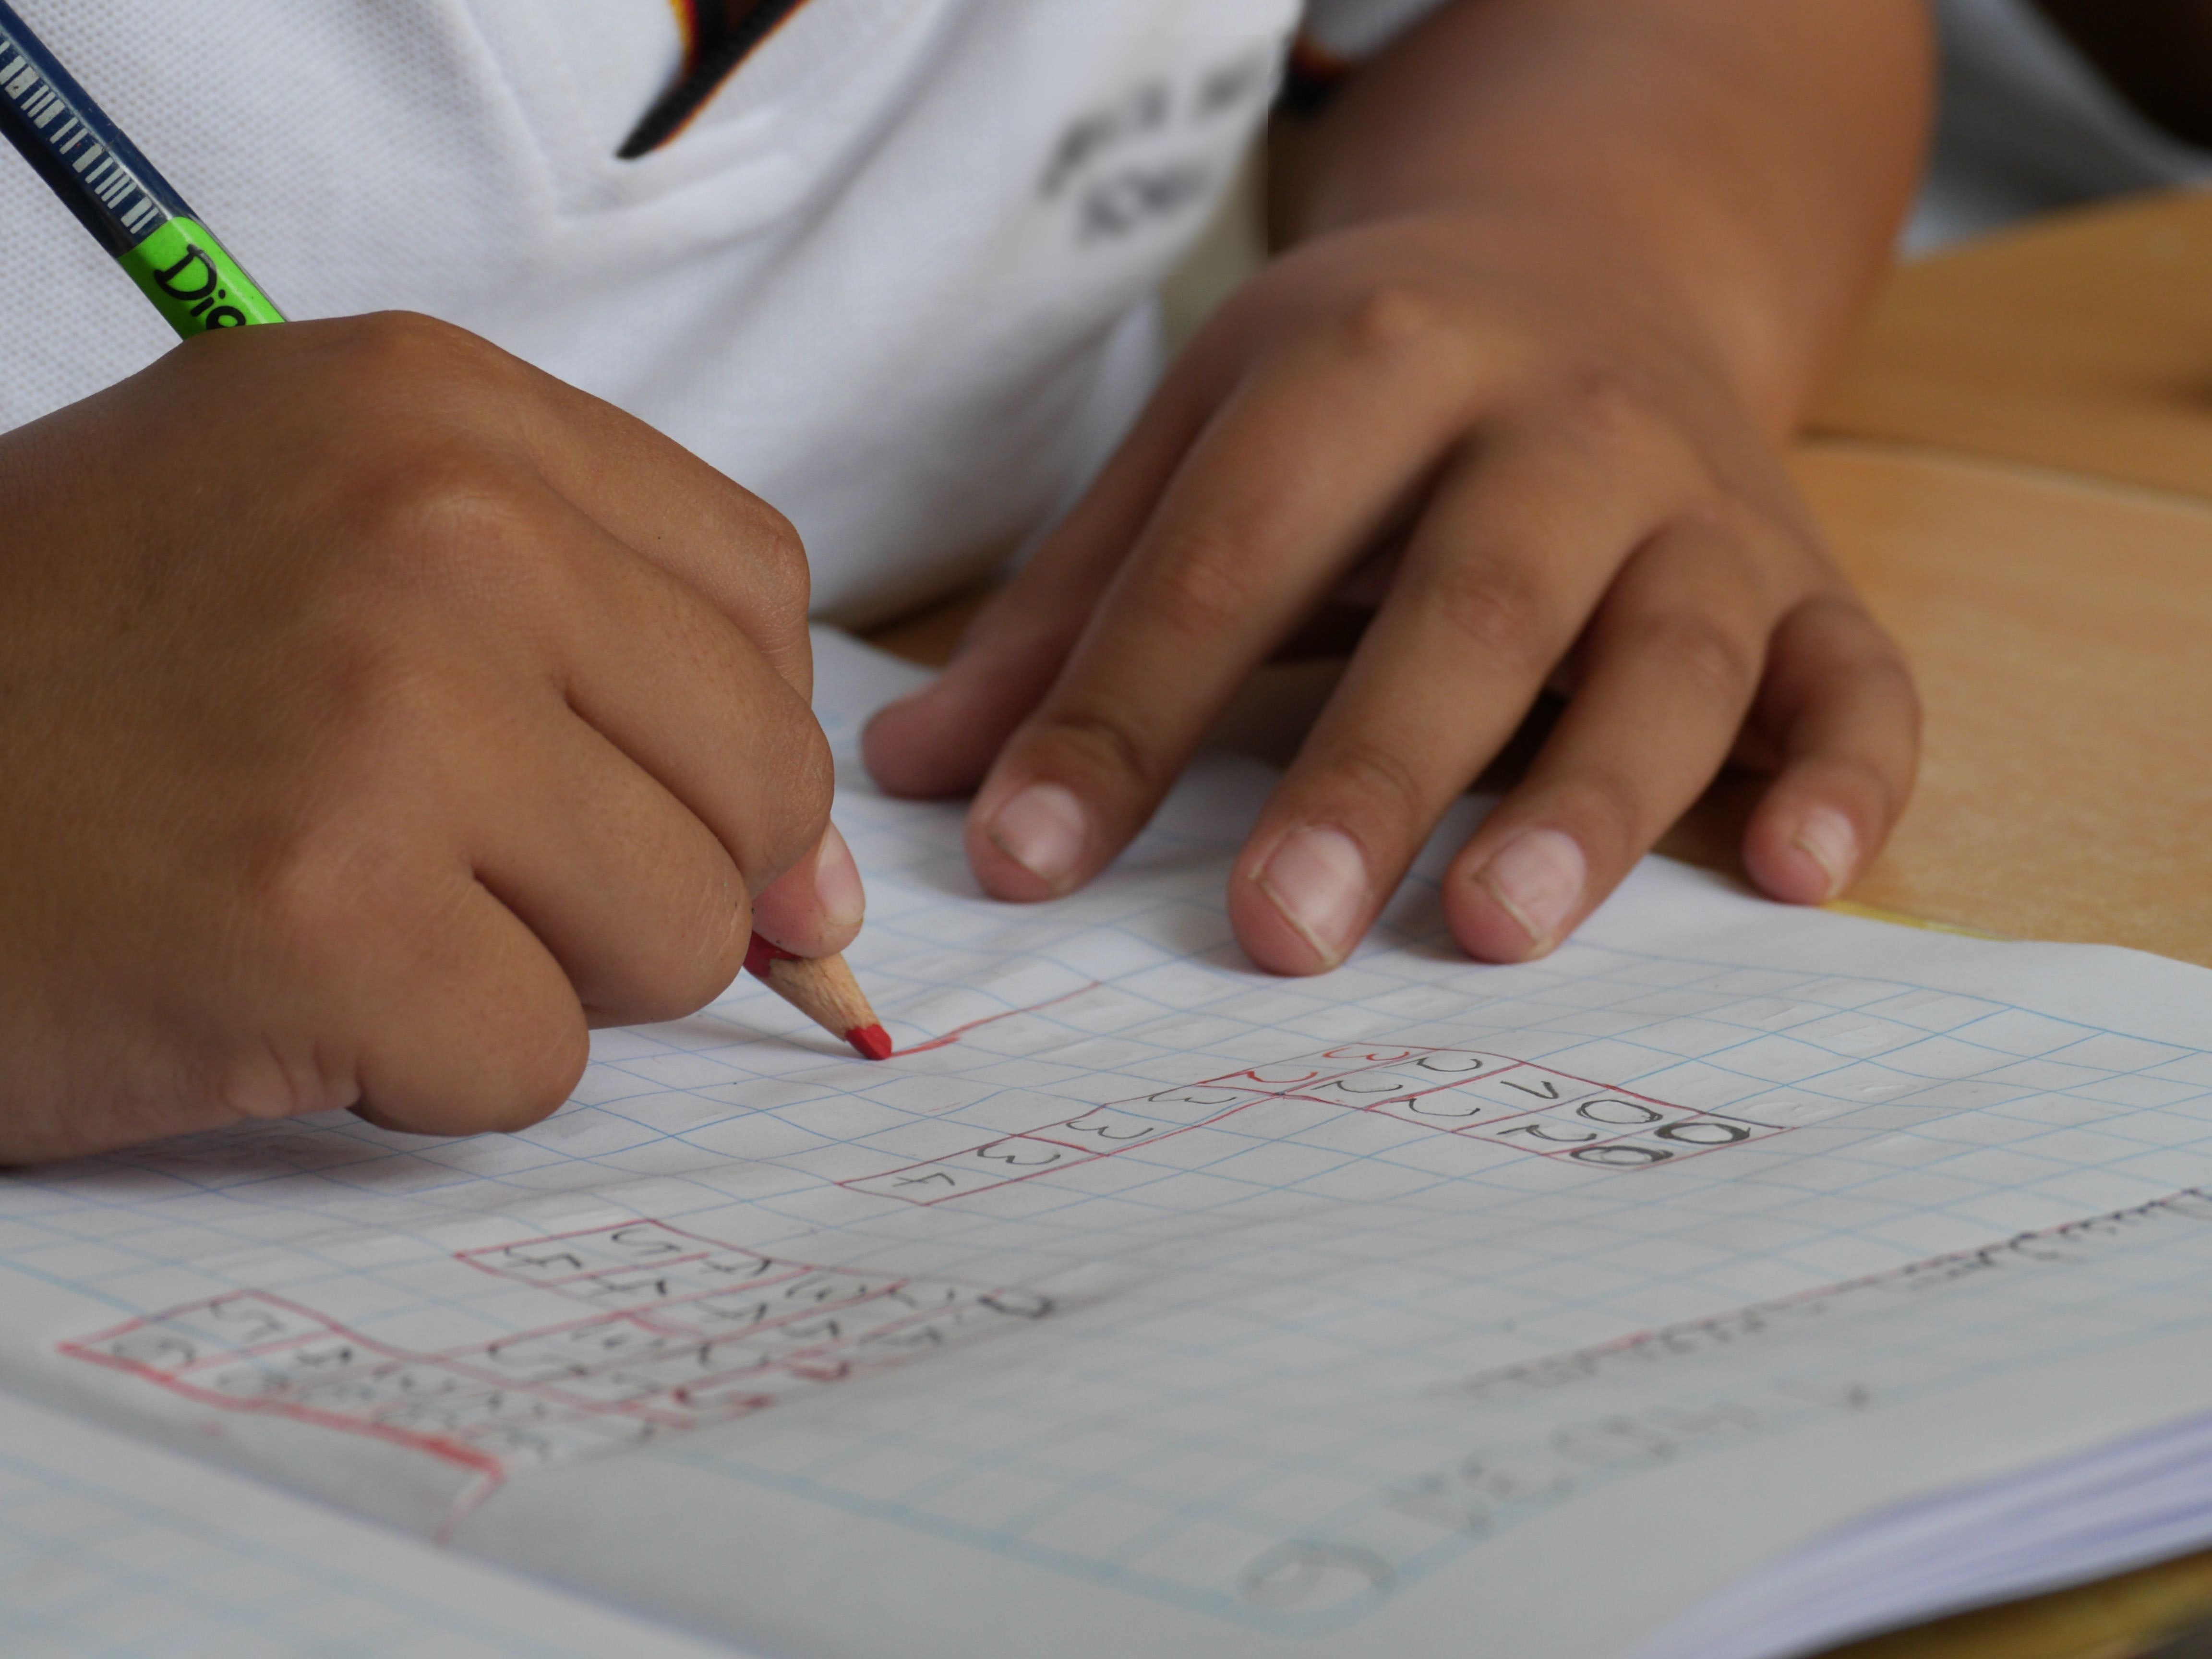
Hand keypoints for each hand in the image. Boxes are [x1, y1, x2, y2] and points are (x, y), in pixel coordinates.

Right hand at [0, 314, 851, 1162]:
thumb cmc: (89, 683)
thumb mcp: (340, 559)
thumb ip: (608, 675)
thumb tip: (827, 890)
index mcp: (441, 410)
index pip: (757, 595)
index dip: (723, 731)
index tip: (639, 792)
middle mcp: (440, 529)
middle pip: (759, 775)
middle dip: (653, 869)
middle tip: (464, 868)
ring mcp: (390, 717)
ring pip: (681, 933)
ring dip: (544, 971)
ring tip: (365, 913)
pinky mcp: (328, 917)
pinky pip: (539, 1061)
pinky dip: (433, 1068)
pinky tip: (290, 988)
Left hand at [864, 212, 1916, 972]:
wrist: (1592, 260)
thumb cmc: (1368, 391)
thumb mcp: (1206, 440)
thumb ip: (1072, 608)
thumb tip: (916, 781)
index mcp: (1374, 363)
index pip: (1230, 557)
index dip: (1121, 714)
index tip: (1025, 865)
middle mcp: (1558, 422)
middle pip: (1470, 602)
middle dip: (1371, 770)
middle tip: (1278, 935)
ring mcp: (1702, 503)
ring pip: (1671, 653)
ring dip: (1592, 796)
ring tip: (1497, 930)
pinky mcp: (1808, 578)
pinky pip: (1858, 679)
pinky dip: (1848, 776)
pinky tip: (1798, 879)